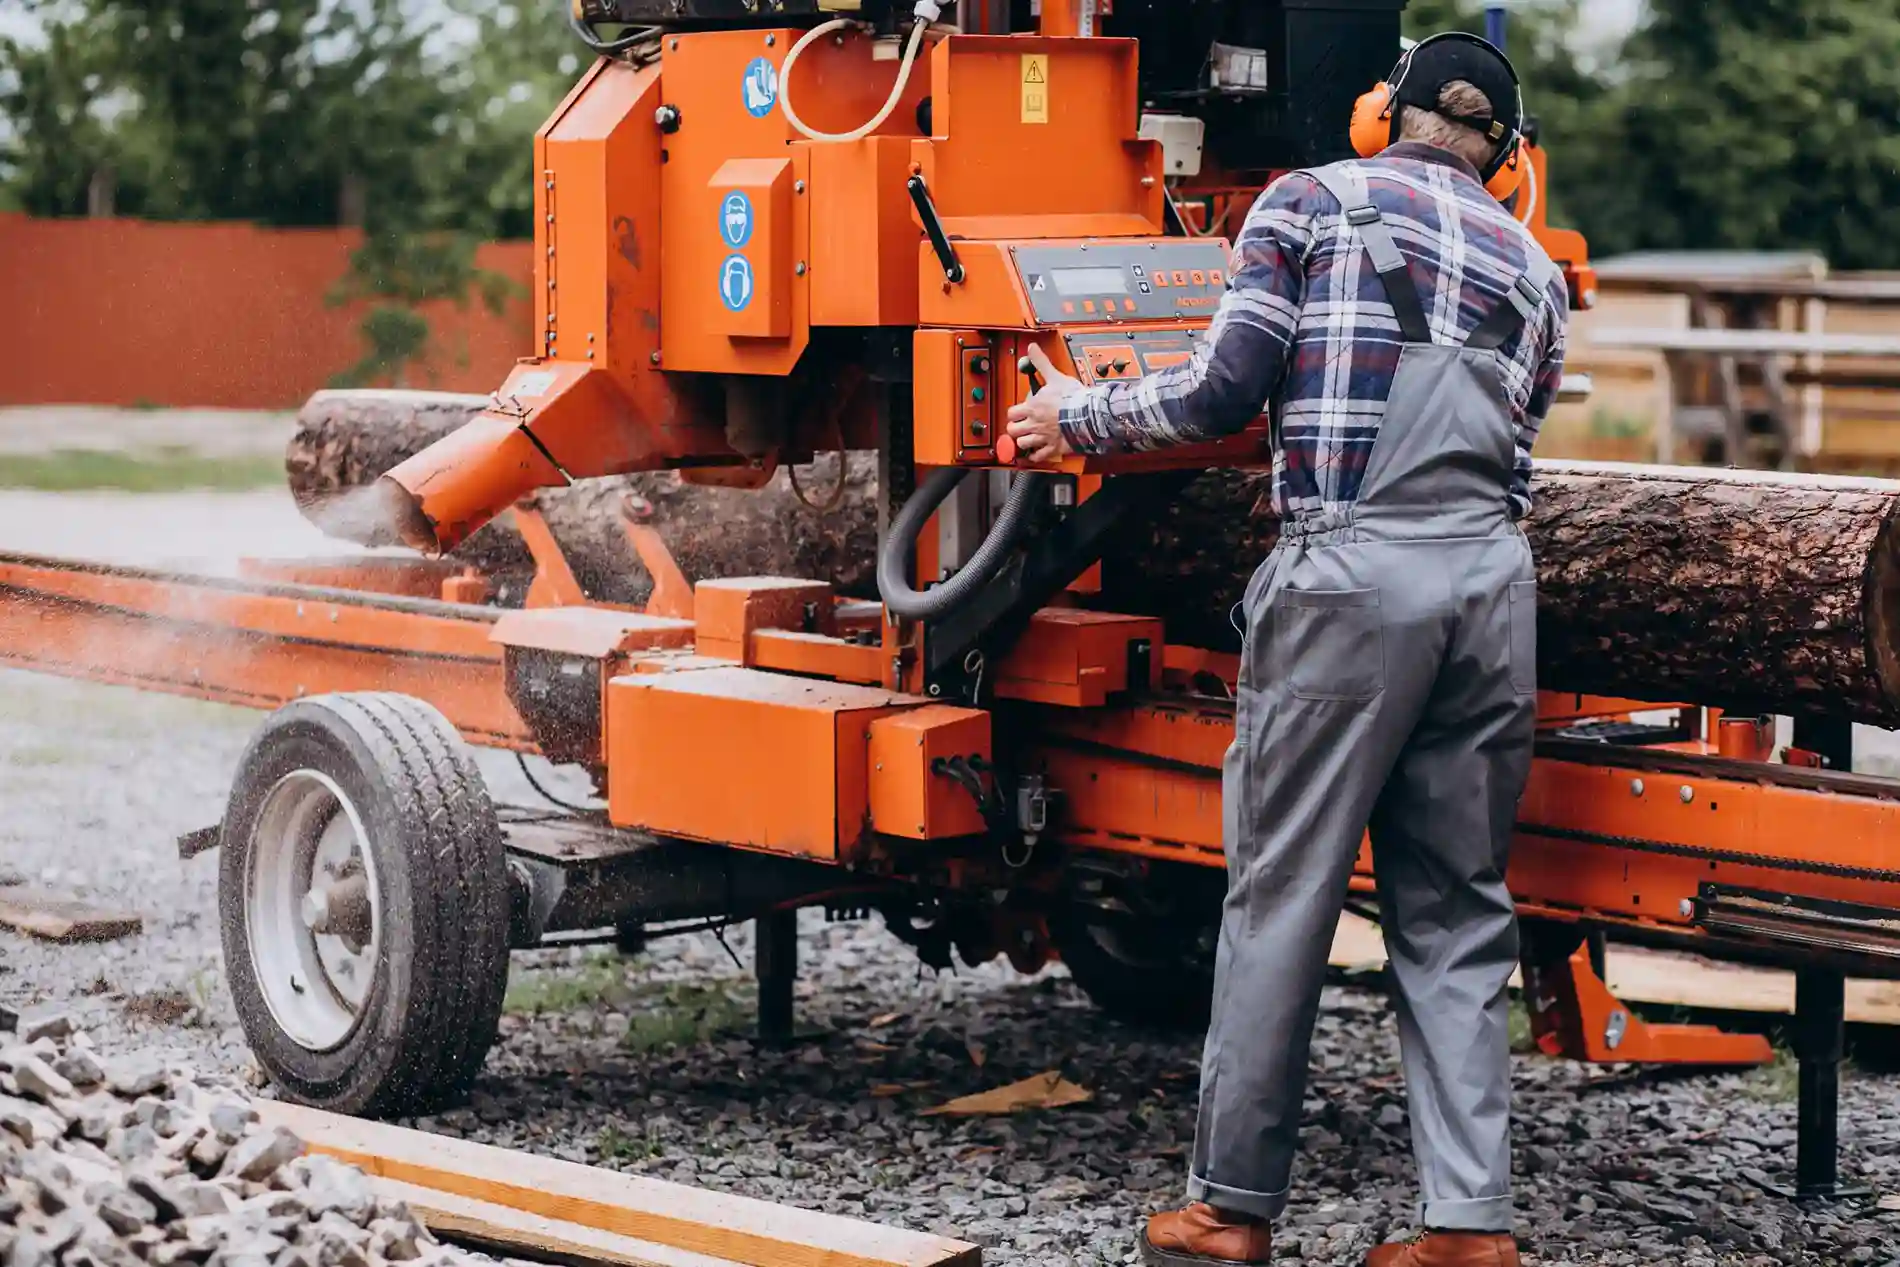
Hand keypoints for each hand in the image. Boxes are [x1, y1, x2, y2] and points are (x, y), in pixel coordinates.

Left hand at [1004, 343, 1081, 461]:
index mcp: (1032, 407)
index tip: (1018, 412)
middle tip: (1020, 426)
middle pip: (1013, 430)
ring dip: (1024, 442)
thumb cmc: (1073, 398)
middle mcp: (1034, 424)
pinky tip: (1037, 452)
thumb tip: (1032, 348)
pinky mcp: (1053, 448)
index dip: (1013, 413)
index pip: (1012, 413)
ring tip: (1028, 438)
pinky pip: (1039, 456)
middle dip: (1015, 428)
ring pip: (1023, 444)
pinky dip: (1036, 455)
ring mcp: (1043, 437)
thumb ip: (1042, 363)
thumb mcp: (1055, 376)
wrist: (1088, 414)